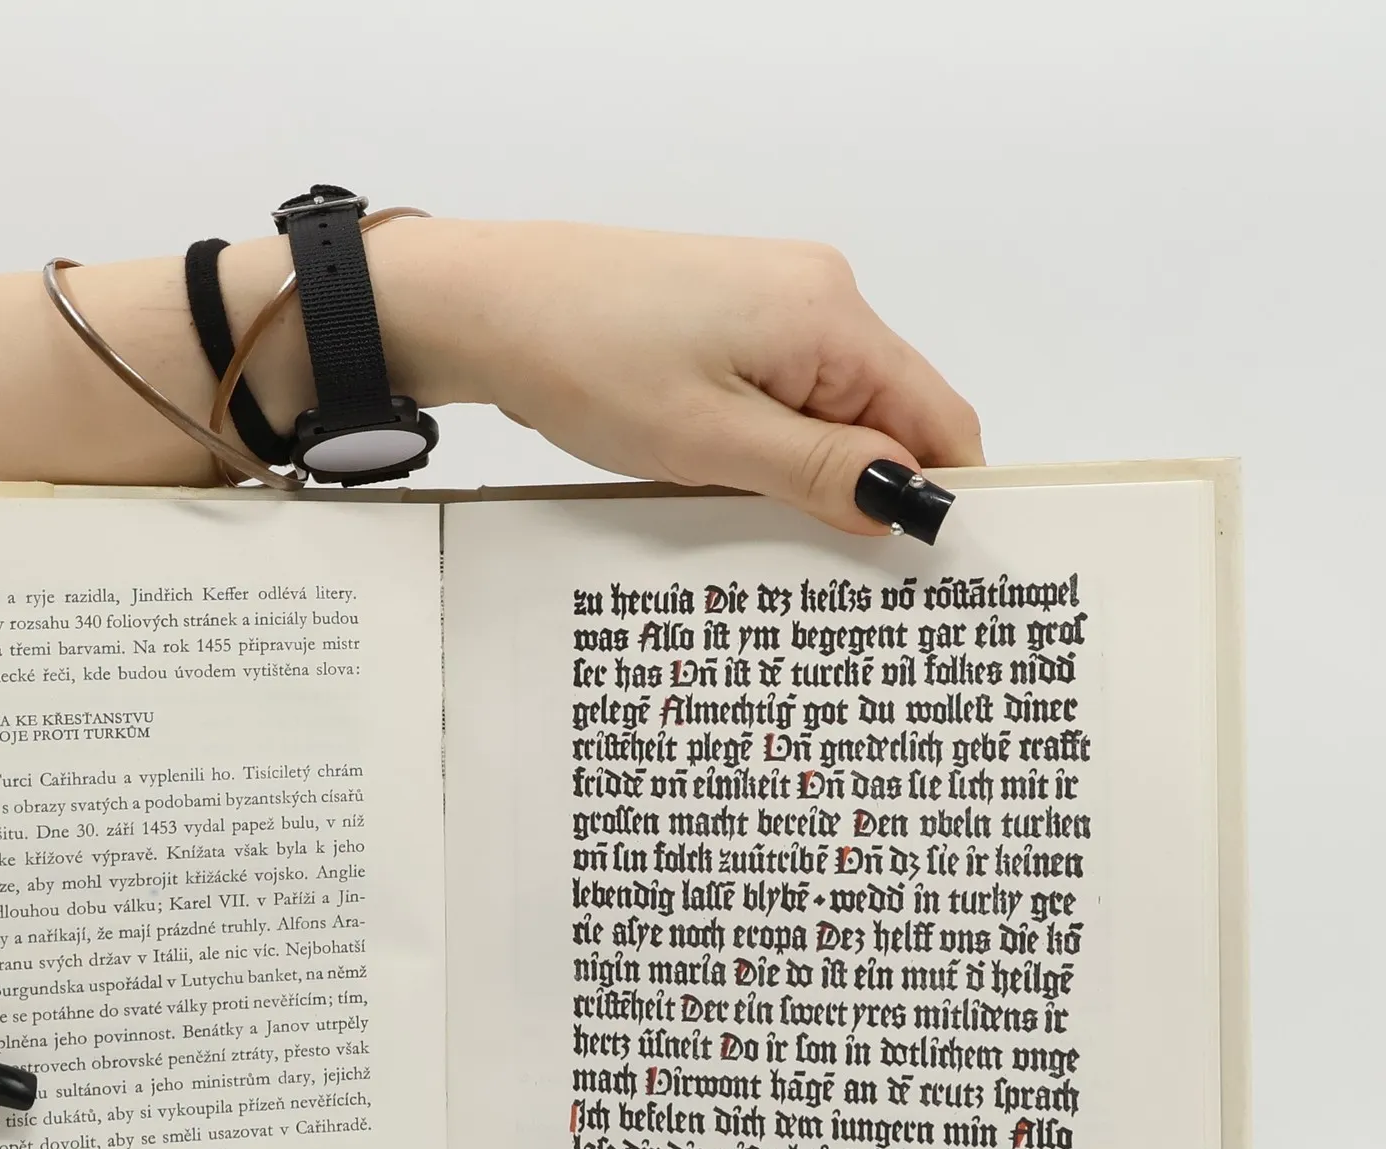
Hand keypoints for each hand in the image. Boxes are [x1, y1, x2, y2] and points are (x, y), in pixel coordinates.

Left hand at [380, 219, 983, 532]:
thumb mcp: (711, 439)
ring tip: (761, 531)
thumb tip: (907, 501)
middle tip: (833, 580)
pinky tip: (725, 486)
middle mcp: (817, 295)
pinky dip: (767, 448)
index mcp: (829, 316)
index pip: (936, 417)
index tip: (926, 572)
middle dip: (864, 493)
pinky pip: (779, 397)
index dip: (937, 495)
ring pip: (827, 412)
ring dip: (806, 476)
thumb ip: (818, 470)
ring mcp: (770, 303)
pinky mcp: (726, 320)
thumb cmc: (585, 360)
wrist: (485, 305)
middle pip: (885, 416)